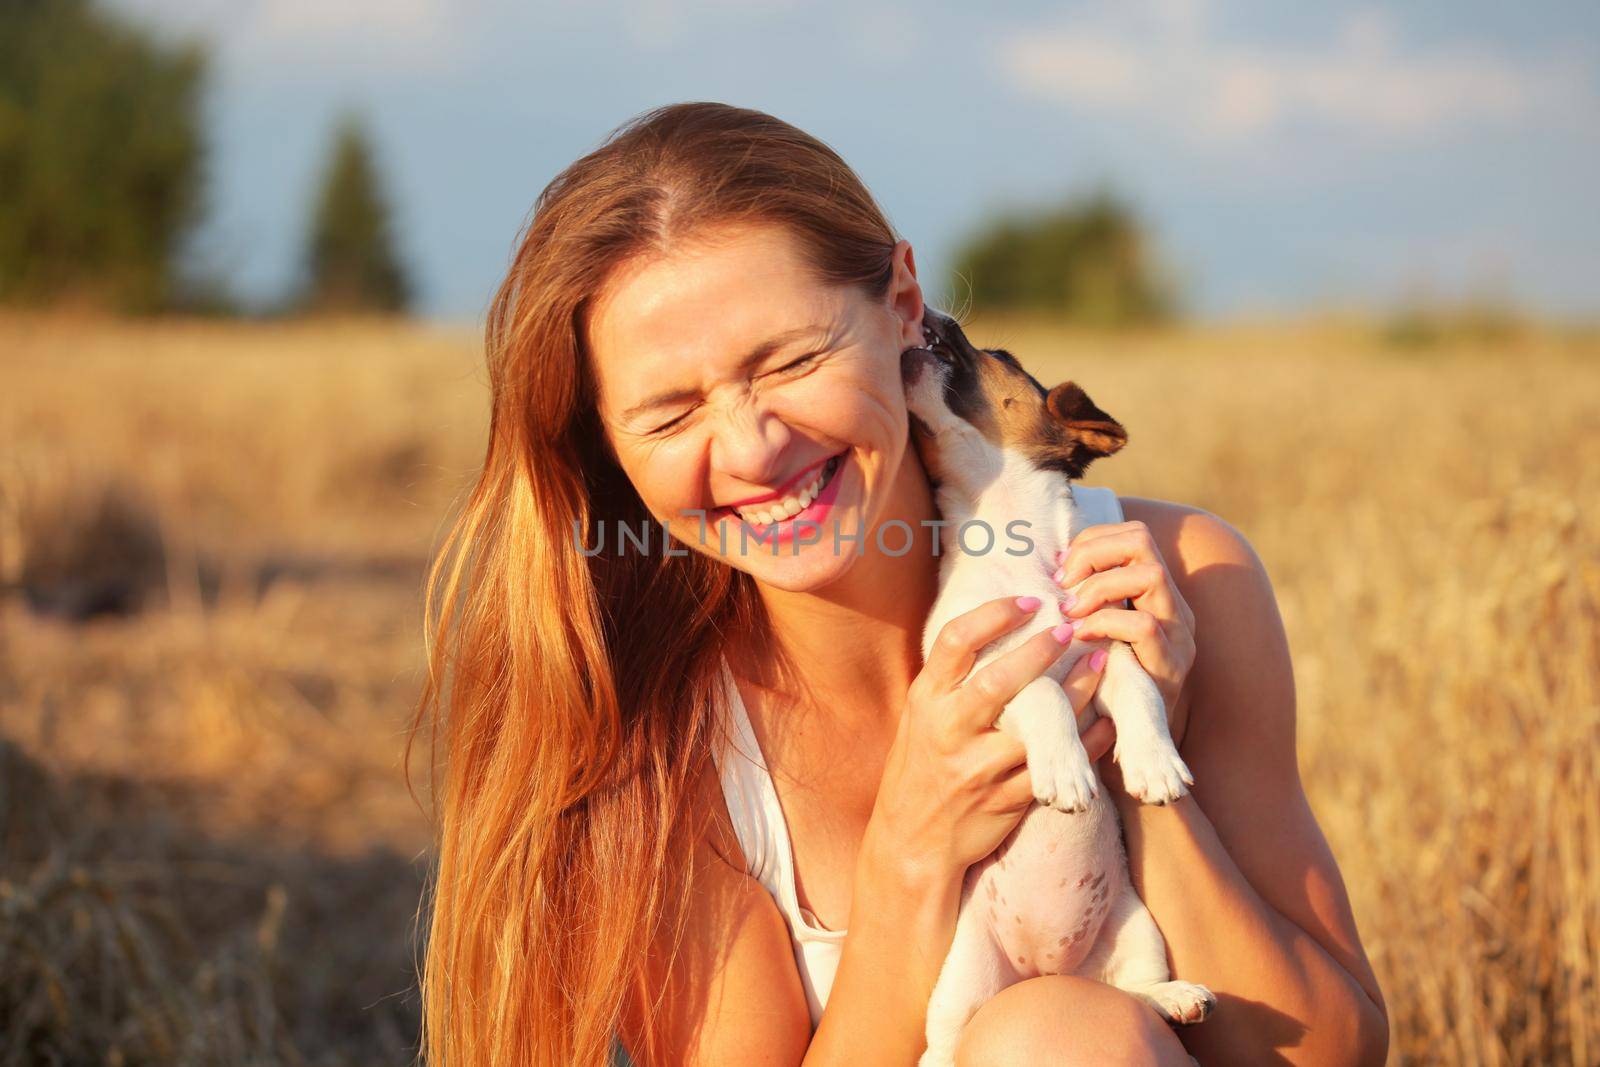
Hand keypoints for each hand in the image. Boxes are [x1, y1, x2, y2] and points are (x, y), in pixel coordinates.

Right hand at [867, 595, 1112, 883]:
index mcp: (928, 700)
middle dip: (1039, 650)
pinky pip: (1055, 766)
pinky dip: (1086, 742)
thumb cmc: (921, 765)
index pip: (956, 642)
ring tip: (1103, 662)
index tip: (1029, 599)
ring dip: (1076, 693)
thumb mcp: (922, 715)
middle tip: (1070, 626)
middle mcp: (950, 730)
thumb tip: (994, 622)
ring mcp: (979, 768)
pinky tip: (1107, 719)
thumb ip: (952, 678)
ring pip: (1036, 727)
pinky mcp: (1006, 800)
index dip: (995, 614)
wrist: (912, 841)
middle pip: (997, 681)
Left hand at [1052, 519, 1197, 748]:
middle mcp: (1173, 607)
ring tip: (1071, 613)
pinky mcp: (1172, 667)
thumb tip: (1041, 568)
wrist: (1130, 750)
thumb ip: (1080, 602)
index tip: (1059, 571)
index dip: (1090, 542)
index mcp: (1153, 595)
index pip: (1132, 535)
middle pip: (1142, 541)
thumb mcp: (1090, 636)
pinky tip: (1081, 638)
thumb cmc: (1099, 688)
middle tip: (1063, 586)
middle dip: (1093, 554)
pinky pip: (1144, 627)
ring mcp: (1178, 635)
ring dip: (1098, 588)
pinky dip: (1106, 623)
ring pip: (1150, 574)